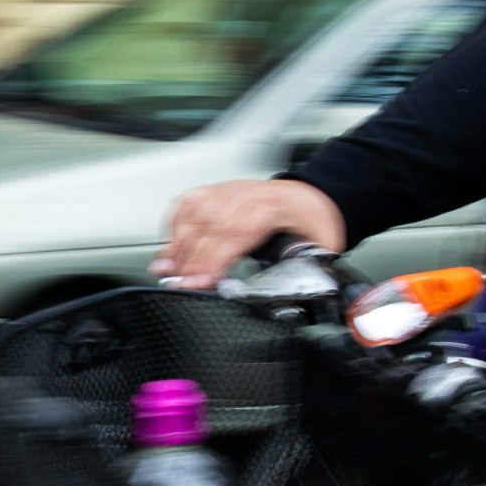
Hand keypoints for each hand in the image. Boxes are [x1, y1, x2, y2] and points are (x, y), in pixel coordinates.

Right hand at [152, 180, 345, 289]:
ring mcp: (220, 193)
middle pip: (205, 232)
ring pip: (189, 220)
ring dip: (174, 248)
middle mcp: (238, 198)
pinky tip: (169, 248)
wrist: (302, 195)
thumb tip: (305, 291)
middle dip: (187, 263)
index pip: (231, 237)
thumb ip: (312, 267)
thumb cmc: (307, 217)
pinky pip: (182, 210)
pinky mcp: (208, 193)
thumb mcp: (322, 243)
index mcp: (267, 209)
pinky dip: (172, 230)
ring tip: (163, 272)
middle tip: (175, 286)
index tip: (197, 283)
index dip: (211, 262)